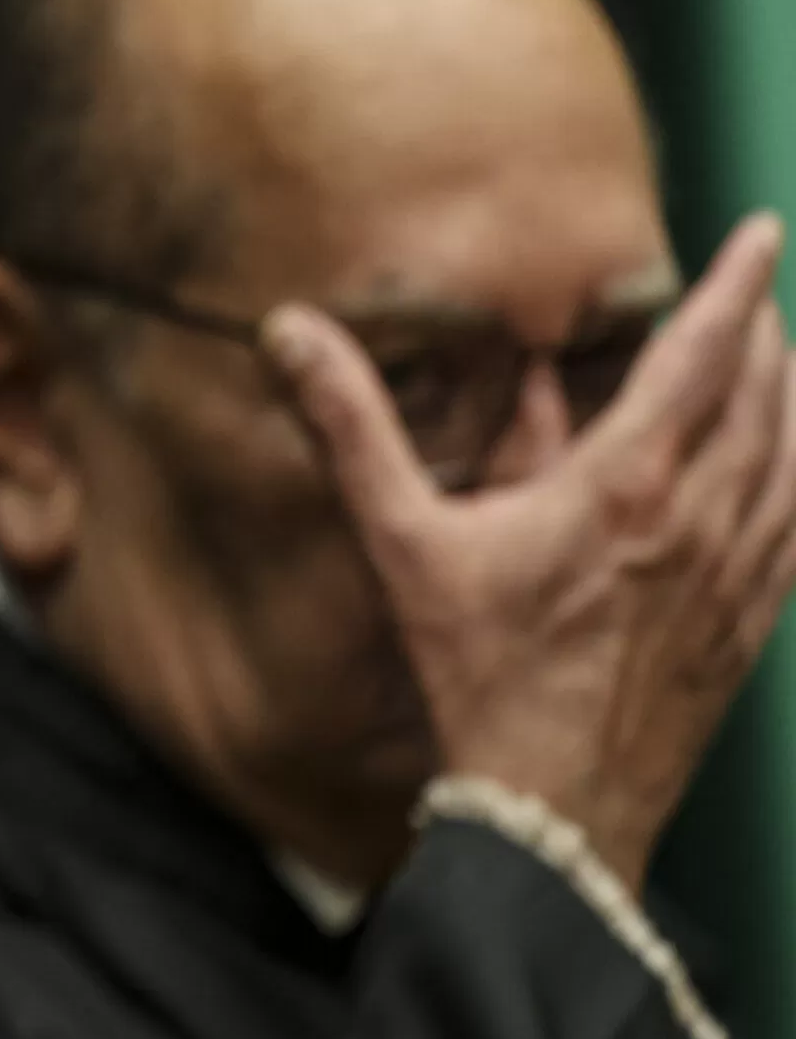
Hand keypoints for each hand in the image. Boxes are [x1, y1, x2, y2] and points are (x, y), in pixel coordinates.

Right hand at [262, 214, 795, 890]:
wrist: (553, 807)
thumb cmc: (476, 674)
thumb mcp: (402, 543)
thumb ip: (353, 428)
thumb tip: (293, 332)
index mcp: (625, 486)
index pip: (704, 357)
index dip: (739, 286)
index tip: (764, 231)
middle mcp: (700, 521)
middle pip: (766, 398)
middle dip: (767, 334)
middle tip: (761, 291)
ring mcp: (738, 579)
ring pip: (795, 460)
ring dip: (794, 400)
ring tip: (783, 364)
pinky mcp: (750, 630)